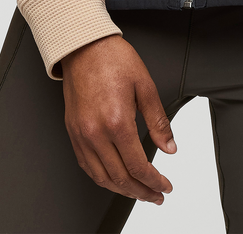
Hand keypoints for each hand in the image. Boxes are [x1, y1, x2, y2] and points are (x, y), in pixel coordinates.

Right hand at [60, 34, 176, 204]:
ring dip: (122, 190)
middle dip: (141, 192)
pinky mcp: (73, 132)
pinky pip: (86, 165)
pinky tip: (113, 178)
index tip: (165, 186)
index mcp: (117, 121)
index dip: (154, 181)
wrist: (84, 46)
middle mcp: (96, 133)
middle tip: (156, 195)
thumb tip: (169, 147)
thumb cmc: (113, 59)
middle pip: (120, 177)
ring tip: (138, 192)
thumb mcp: (145, 85)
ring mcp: (81, 135)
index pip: (138, 166)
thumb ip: (158, 121)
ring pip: (101, 177)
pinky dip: (102, 178)